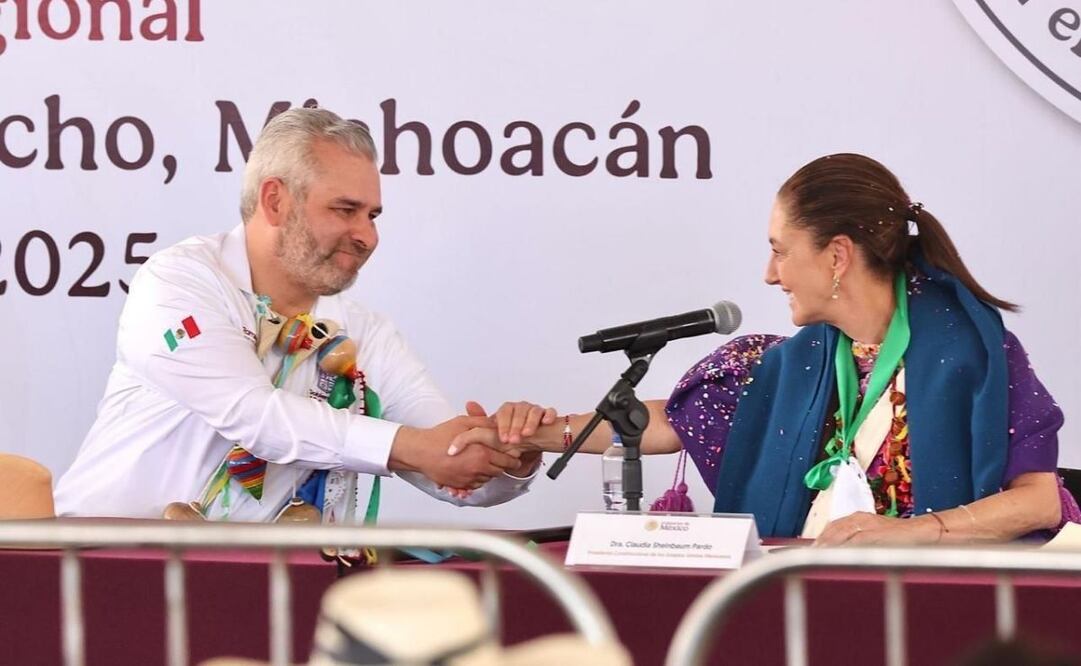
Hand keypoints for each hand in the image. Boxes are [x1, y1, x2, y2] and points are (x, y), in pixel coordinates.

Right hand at [442, 402, 542, 497]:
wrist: (420, 451)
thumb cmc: (440, 436)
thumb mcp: (463, 422)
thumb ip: (483, 422)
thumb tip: (497, 422)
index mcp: (482, 454)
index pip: (508, 461)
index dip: (513, 458)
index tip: (515, 455)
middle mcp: (478, 469)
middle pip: (499, 472)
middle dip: (502, 465)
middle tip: (501, 458)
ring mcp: (468, 479)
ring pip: (488, 479)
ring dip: (489, 472)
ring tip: (485, 461)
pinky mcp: (459, 485)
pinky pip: (475, 485)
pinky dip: (477, 478)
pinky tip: (473, 468)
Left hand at [446, 400, 554, 455]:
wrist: (543, 440)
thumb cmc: (518, 440)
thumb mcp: (494, 441)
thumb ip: (473, 437)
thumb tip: (452, 444)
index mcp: (507, 414)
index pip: (502, 412)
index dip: (501, 425)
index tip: (501, 440)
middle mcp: (520, 409)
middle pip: (515, 409)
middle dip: (513, 425)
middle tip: (511, 441)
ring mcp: (534, 410)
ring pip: (531, 410)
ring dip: (528, 423)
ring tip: (526, 436)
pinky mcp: (548, 414)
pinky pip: (547, 411)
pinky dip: (545, 416)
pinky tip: (545, 423)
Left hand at [814, 511, 939, 545]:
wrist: (924, 531)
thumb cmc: (901, 537)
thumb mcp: (875, 536)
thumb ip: (858, 542)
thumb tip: (840, 554)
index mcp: (859, 517)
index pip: (832, 526)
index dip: (820, 538)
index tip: (810, 550)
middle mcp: (861, 518)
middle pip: (833, 529)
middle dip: (820, 543)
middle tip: (808, 556)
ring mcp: (869, 525)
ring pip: (841, 534)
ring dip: (828, 546)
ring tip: (817, 557)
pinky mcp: (877, 534)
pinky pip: (856, 541)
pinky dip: (845, 548)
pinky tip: (836, 557)